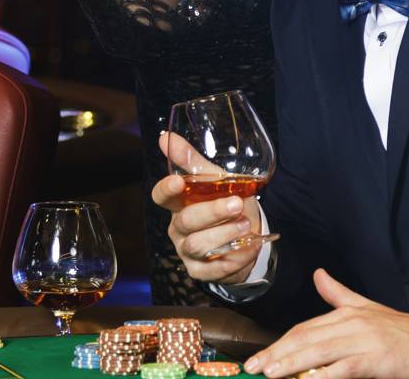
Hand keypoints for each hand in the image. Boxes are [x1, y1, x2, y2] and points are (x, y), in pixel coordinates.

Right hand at [150, 132, 263, 283]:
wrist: (247, 237)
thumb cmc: (226, 203)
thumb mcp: (216, 180)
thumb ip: (193, 161)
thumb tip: (165, 137)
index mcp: (178, 203)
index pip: (161, 196)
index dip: (166, 189)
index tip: (179, 181)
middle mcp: (178, 227)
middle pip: (186, 221)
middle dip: (212, 212)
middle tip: (236, 205)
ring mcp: (186, 251)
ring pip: (198, 245)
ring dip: (225, 235)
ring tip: (247, 226)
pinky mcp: (198, 271)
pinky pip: (212, 269)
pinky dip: (232, 258)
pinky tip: (247, 248)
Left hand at [243, 269, 408, 378]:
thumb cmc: (401, 331)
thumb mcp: (366, 306)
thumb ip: (338, 293)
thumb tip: (318, 274)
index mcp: (345, 313)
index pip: (304, 328)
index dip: (279, 343)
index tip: (260, 357)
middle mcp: (351, 323)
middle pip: (305, 339)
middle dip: (277, 354)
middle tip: (255, 368)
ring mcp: (363, 341)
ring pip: (319, 352)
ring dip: (292, 364)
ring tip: (271, 373)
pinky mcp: (377, 360)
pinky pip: (345, 368)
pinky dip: (324, 375)